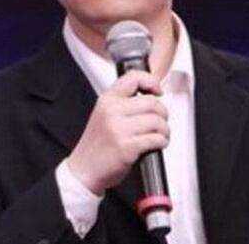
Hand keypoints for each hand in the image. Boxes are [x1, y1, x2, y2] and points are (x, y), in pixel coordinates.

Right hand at [67, 70, 168, 195]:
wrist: (83, 170)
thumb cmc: (97, 144)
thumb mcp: (104, 114)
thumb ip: (123, 102)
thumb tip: (151, 94)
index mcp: (107, 100)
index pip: (134, 78)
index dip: (151, 82)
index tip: (157, 91)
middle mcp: (112, 111)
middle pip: (152, 102)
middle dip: (162, 113)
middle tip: (161, 120)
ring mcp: (119, 129)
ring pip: (157, 121)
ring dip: (164, 130)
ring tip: (160, 135)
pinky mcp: (127, 147)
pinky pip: (155, 139)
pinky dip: (162, 142)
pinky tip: (157, 144)